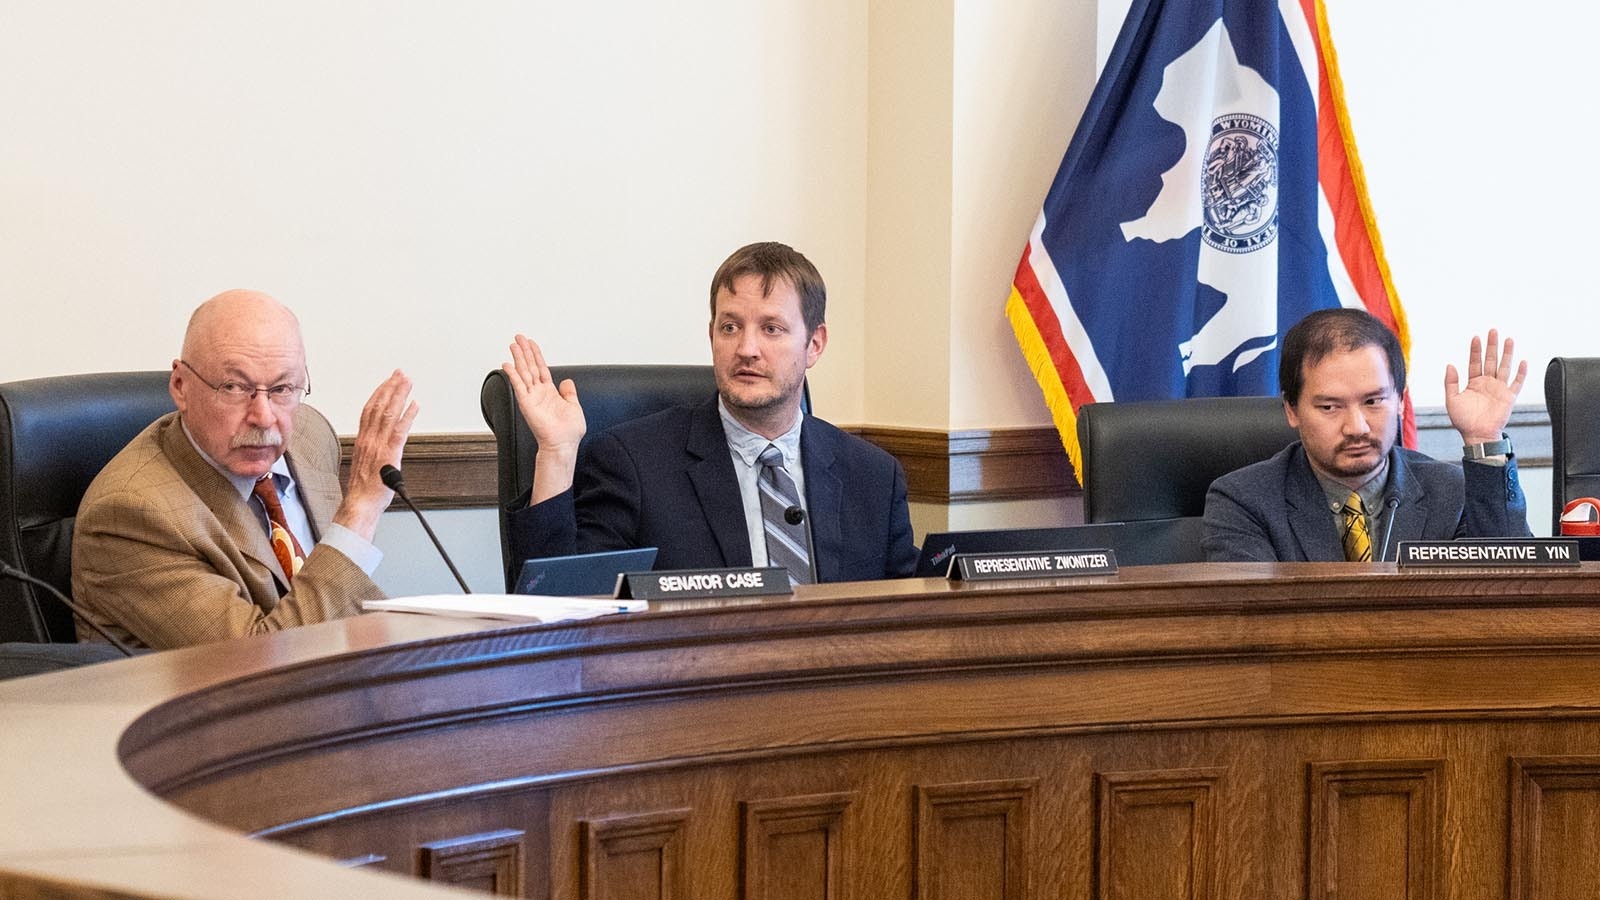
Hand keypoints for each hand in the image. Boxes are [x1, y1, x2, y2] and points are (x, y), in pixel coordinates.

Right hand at [334, 370, 418, 538]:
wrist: (359, 504)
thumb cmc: (363, 489)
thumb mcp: (365, 463)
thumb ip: (372, 450)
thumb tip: (381, 445)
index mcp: (362, 441)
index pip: (369, 410)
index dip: (379, 393)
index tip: (387, 382)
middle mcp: (368, 440)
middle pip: (379, 406)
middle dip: (391, 387)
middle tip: (400, 373)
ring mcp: (378, 446)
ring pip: (388, 414)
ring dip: (399, 395)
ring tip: (408, 381)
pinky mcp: (389, 455)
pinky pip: (399, 431)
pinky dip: (408, 416)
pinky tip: (415, 405)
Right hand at [503, 334, 584, 503]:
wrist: (563, 444)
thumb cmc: (569, 431)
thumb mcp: (574, 406)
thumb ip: (569, 393)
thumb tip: (567, 381)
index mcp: (550, 392)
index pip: (541, 368)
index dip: (536, 355)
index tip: (531, 343)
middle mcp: (539, 393)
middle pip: (530, 367)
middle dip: (524, 351)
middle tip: (518, 338)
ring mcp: (532, 398)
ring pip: (524, 373)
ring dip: (518, 358)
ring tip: (513, 344)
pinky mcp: (527, 404)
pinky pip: (518, 386)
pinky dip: (513, 375)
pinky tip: (507, 364)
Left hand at [1444, 329, 1526, 445]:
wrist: (1477, 434)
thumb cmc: (1463, 420)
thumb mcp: (1451, 400)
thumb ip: (1450, 382)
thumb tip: (1450, 365)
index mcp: (1473, 383)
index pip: (1475, 362)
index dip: (1475, 350)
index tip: (1476, 337)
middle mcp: (1487, 383)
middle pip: (1490, 360)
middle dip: (1492, 346)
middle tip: (1493, 331)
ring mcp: (1499, 388)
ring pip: (1504, 367)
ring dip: (1507, 354)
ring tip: (1509, 340)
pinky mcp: (1509, 396)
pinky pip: (1517, 382)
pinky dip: (1521, 373)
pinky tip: (1523, 362)